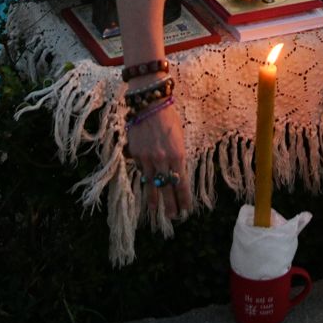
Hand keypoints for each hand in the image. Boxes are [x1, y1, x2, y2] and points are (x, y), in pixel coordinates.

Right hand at [127, 98, 191, 218]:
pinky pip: (141, 171)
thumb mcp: (180, 138)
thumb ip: (178, 157)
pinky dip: (145, 181)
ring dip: (155, 200)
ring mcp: (148, 158)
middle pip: (167, 189)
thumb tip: (176, 174)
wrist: (149, 104)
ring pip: (151, 185)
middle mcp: (163, 160)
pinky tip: (147, 189)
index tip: (186, 210)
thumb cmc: (169, 119)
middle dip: (170, 205)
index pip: (182, 184)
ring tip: (156, 212)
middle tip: (173, 218)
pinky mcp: (135, 155)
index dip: (184, 199)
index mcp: (178, 155)